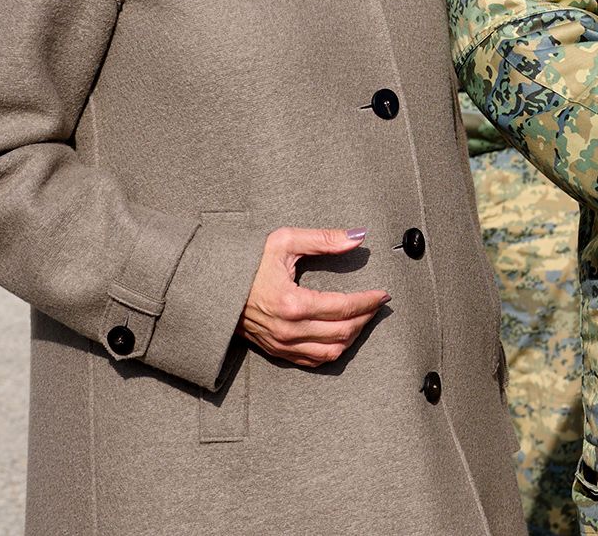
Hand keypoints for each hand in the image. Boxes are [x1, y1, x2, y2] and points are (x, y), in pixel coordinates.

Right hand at [239, 226, 390, 365]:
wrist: (213, 286)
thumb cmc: (248, 262)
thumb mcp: (285, 241)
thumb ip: (324, 239)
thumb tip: (358, 236)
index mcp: (292, 303)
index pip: (343, 307)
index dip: (368, 300)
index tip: (383, 293)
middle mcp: (288, 330)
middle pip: (342, 332)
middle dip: (365, 317)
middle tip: (377, 303)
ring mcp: (281, 345)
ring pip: (330, 351)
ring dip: (352, 336)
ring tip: (362, 317)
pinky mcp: (276, 351)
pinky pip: (313, 360)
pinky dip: (333, 349)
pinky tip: (341, 334)